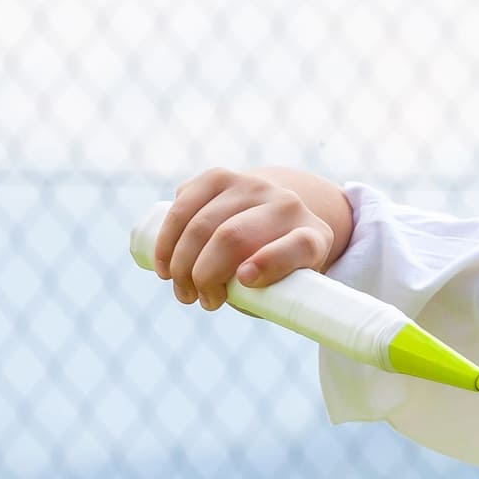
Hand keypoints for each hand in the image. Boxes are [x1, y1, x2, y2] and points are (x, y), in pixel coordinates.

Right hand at [152, 168, 338, 312]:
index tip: (245, 280)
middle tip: (202, 302)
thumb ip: (262, 296)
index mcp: (314, 236)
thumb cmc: (278, 266)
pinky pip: (183, 206)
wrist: (277, 215)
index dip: (271, 262)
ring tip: (183, 293)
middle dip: (205, 275)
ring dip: (181, 264)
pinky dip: (167, 240)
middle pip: (234, 237)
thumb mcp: (285, 286)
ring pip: (202, 224)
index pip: (299, 245)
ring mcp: (252, 186)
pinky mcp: (220, 177)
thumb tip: (217, 294)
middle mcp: (287, 205)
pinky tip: (163, 266)